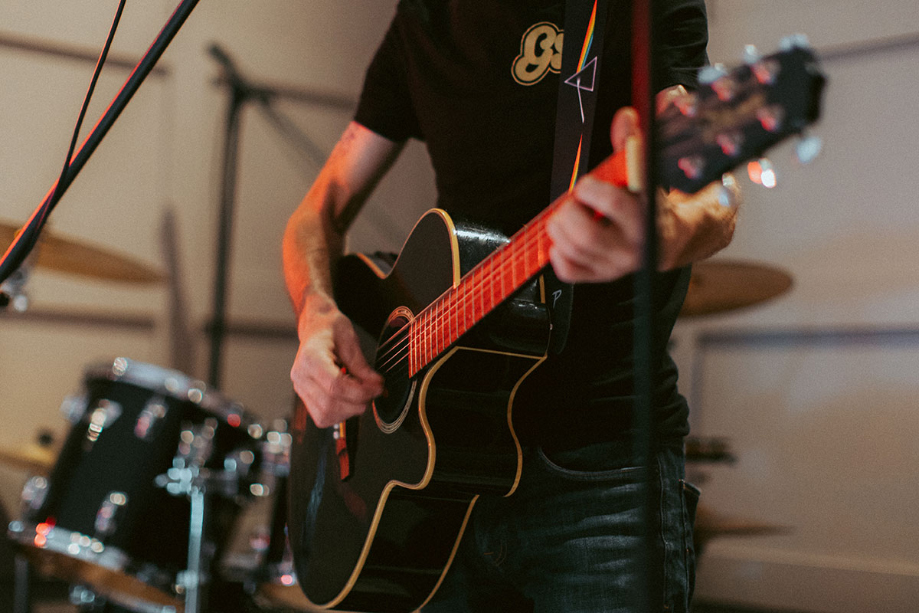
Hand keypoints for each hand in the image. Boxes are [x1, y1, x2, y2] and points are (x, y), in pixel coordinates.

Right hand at [290, 292, 383, 428]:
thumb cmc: (331, 329)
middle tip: (373, 392)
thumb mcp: (350, 340)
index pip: (334, 385)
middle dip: (357, 403)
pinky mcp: (304, 395)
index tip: (377, 387)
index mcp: (311, 357)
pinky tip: (349, 400)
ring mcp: (300, 387)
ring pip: (324, 415)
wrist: (316, 327)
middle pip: (330, 404)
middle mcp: (301, 375)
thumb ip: (361, 365)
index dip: (360, 391)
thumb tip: (376, 384)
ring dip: (349, 411)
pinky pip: (321, 416)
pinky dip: (339, 414)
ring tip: (361, 396)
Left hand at [546, 107, 645, 282]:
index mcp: (648, 212)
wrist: (667, 240)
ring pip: (576, 250)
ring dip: (560, 227)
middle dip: (570, 212)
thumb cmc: (649, 202)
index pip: (617, 201)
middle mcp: (636, 242)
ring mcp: (619, 263)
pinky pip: (570, 272)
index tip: (586, 183)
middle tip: (573, 201)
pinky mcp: (603, 276)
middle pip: (588, 234)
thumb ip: (631, 145)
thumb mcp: (646, 173)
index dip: (592, 190)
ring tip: (566, 215)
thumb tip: (625, 117)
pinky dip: (558, 254)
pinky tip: (565, 239)